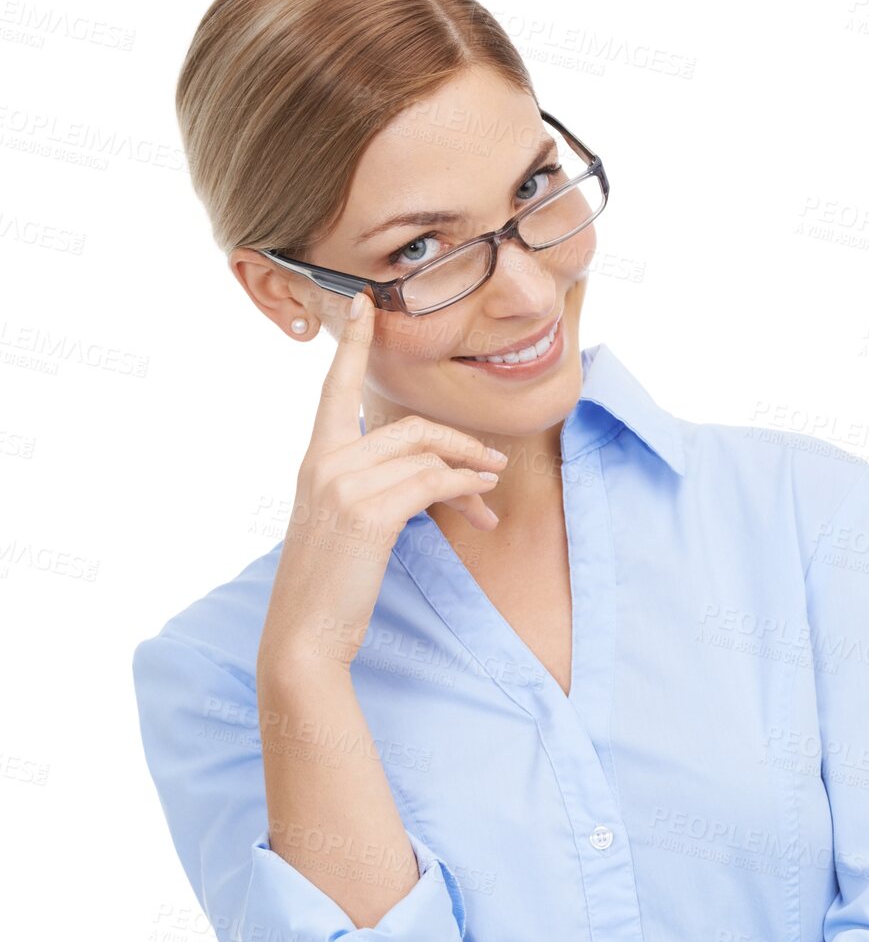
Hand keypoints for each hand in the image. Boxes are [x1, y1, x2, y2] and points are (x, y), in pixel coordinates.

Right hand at [258, 287, 509, 675]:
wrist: (304, 635)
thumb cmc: (327, 589)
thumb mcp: (340, 527)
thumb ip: (368, 490)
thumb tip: (429, 479)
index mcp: (314, 461)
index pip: (333, 390)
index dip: (351, 346)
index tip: (364, 305)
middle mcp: (324, 463)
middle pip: (408, 428)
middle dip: (458, 444)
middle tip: (493, 467)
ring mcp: (343, 485)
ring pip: (425, 454)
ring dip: (469, 471)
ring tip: (492, 493)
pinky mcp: (368, 513)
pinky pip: (431, 483)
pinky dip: (463, 490)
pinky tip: (481, 505)